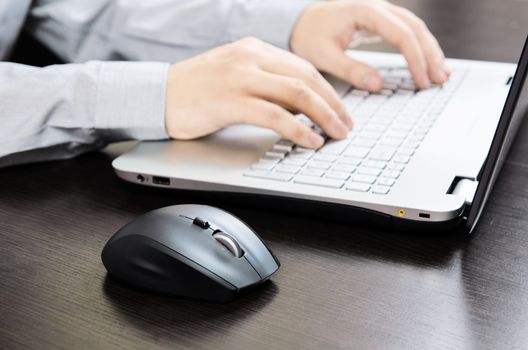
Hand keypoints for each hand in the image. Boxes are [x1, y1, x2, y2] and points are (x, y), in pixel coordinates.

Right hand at [165, 38, 351, 147]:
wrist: (157, 95)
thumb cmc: (195, 90)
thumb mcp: (235, 75)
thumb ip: (265, 83)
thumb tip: (300, 105)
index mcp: (254, 48)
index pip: (303, 67)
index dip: (329, 91)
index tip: (341, 110)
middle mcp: (250, 57)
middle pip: (307, 79)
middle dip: (333, 105)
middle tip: (346, 125)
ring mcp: (240, 78)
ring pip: (297, 94)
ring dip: (323, 116)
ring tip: (336, 134)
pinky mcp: (230, 101)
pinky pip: (275, 115)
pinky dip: (298, 129)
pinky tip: (310, 140)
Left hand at [290, 0, 449, 90]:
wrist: (299, 21)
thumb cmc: (309, 35)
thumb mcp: (324, 55)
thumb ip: (350, 69)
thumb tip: (378, 85)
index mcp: (365, 11)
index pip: (402, 33)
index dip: (415, 58)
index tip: (421, 80)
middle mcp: (377, 7)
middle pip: (415, 28)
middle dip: (430, 54)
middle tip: (439, 79)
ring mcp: (380, 13)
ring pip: (414, 28)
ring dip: (429, 50)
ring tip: (440, 74)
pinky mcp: (379, 22)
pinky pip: (406, 32)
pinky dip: (419, 47)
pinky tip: (426, 63)